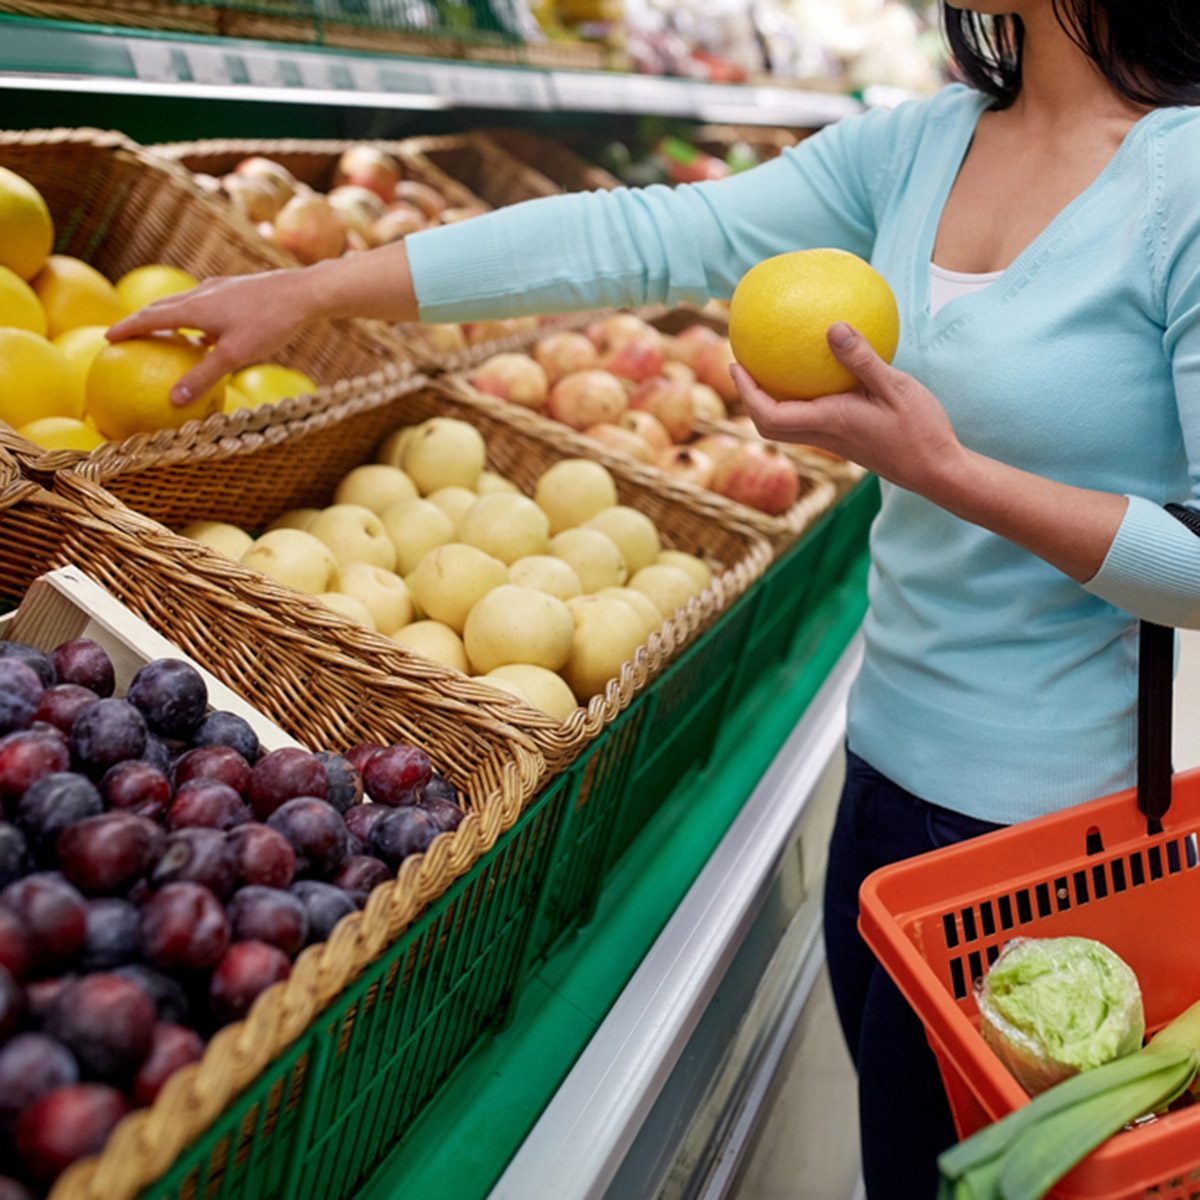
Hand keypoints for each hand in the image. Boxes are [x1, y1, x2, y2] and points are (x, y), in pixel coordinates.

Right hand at [106, 269, 320, 405]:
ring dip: (167, 317)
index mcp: (194, 307)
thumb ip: (202, 377)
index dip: (127, 328)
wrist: (303, 293)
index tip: (107, 338)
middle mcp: (201, 293)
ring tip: (160, 333)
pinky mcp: (237, 290)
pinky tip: (206, 334)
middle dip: (142, 320)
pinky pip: (205, 305)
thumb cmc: (269, 324)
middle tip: (125, 334)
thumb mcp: (234, 355)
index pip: (150, 317)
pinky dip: (194, 318)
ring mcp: (220, 289)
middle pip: (163, 306)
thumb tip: (172, 400)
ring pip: (184, 303)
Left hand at [731, 322, 964, 495]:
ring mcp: (835, 441)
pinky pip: (810, 420)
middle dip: (750, 398)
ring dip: (771, 402)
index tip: (736, 365)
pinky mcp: (846, 441)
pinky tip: (817, 377)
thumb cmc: (921, 432)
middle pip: (769, 426)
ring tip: (770, 369)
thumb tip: (831, 327)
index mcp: (828, 422)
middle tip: (742, 366)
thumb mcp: (897, 387)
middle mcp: (824, 435)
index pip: (770, 415)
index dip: (747, 393)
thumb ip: (863, 359)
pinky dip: (799, 402)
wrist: (937, 472)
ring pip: (788, 426)